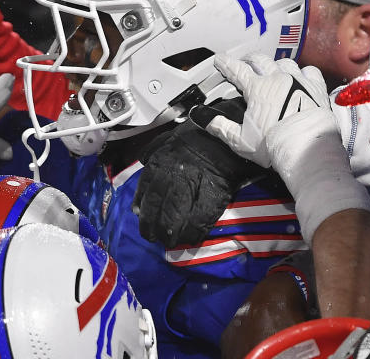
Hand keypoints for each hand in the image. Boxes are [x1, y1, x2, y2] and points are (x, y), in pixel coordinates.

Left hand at [132, 97, 264, 247]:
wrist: (229, 126)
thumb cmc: (200, 132)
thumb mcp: (170, 135)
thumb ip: (154, 148)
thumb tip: (143, 160)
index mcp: (162, 160)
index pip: (145, 189)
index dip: (142, 207)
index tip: (140, 217)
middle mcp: (173, 173)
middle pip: (157, 206)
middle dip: (152, 226)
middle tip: (152, 237)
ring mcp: (194, 184)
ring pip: (175, 215)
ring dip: (170, 233)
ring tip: (169, 242)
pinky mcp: (214, 192)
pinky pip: (200, 218)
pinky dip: (193, 232)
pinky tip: (190, 238)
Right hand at [204, 54, 369, 241]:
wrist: (307, 146)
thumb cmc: (275, 144)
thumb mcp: (241, 140)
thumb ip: (220, 127)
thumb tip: (203, 119)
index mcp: (257, 89)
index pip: (237, 70)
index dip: (226, 63)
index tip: (220, 60)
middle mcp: (277, 79)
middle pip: (260, 60)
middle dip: (249, 59)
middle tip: (245, 62)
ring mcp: (298, 80)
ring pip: (284, 62)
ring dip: (275, 64)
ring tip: (272, 68)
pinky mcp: (316, 87)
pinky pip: (309, 70)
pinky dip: (302, 71)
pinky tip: (301, 76)